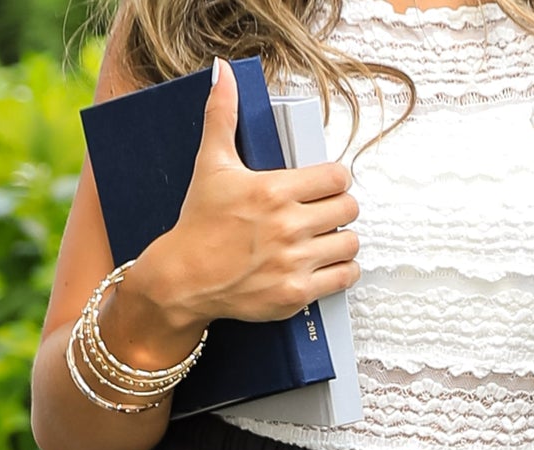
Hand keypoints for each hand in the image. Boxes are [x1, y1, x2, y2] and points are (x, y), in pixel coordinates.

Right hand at [132, 60, 359, 334]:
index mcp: (274, 190)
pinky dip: (342, 271)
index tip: (327, 186)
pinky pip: (343, 277)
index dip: (336, 180)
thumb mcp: (210, 164)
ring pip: (349, 243)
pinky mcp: (296, 293)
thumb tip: (223, 72)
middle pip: (348, 209)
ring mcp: (294, 262)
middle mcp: (288, 226)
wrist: (184, 280)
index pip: (337, 177)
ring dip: (343, 240)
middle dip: (340, 208)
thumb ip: (222, 115)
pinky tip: (329, 264)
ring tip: (327, 239)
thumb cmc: (199, 224)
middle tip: (326, 213)